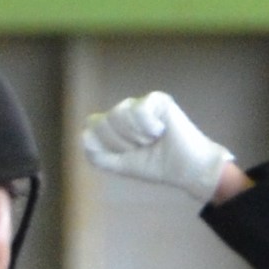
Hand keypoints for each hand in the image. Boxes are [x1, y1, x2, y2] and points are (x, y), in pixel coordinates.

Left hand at [81, 91, 234, 205]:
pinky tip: (161, 131)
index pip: (91, 126)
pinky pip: (138, 110)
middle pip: (103, 122)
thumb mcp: (122, 165)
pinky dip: (148, 128)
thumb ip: (99, 156)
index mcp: (115, 127)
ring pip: (119, 114)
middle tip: (142, 148)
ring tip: (152, 140)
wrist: (185, 168)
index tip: (125, 155)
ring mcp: (140, 104)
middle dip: (121, 143)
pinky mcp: (157, 100)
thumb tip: (83, 137)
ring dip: (135, 136)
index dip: (105, 144)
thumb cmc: (157, 166)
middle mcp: (125, 112)